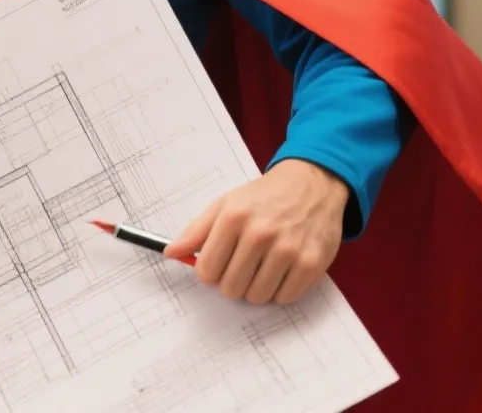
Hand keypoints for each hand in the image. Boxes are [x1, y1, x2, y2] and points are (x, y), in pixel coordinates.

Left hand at [165, 159, 349, 304]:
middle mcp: (261, 233)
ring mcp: (288, 249)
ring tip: (263, 266)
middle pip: (231, 288)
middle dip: (232, 282)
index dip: (209, 274)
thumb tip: (170, 253)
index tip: (217, 266)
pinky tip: (282, 270)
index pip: (206, 271)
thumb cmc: (265, 197)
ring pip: (257, 297)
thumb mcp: (226, 204)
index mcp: (234, 217)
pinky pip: (284, 298)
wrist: (311, 183)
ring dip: (256, 288)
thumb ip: (196, 231)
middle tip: (242, 266)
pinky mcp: (311, 263)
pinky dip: (280, 290)